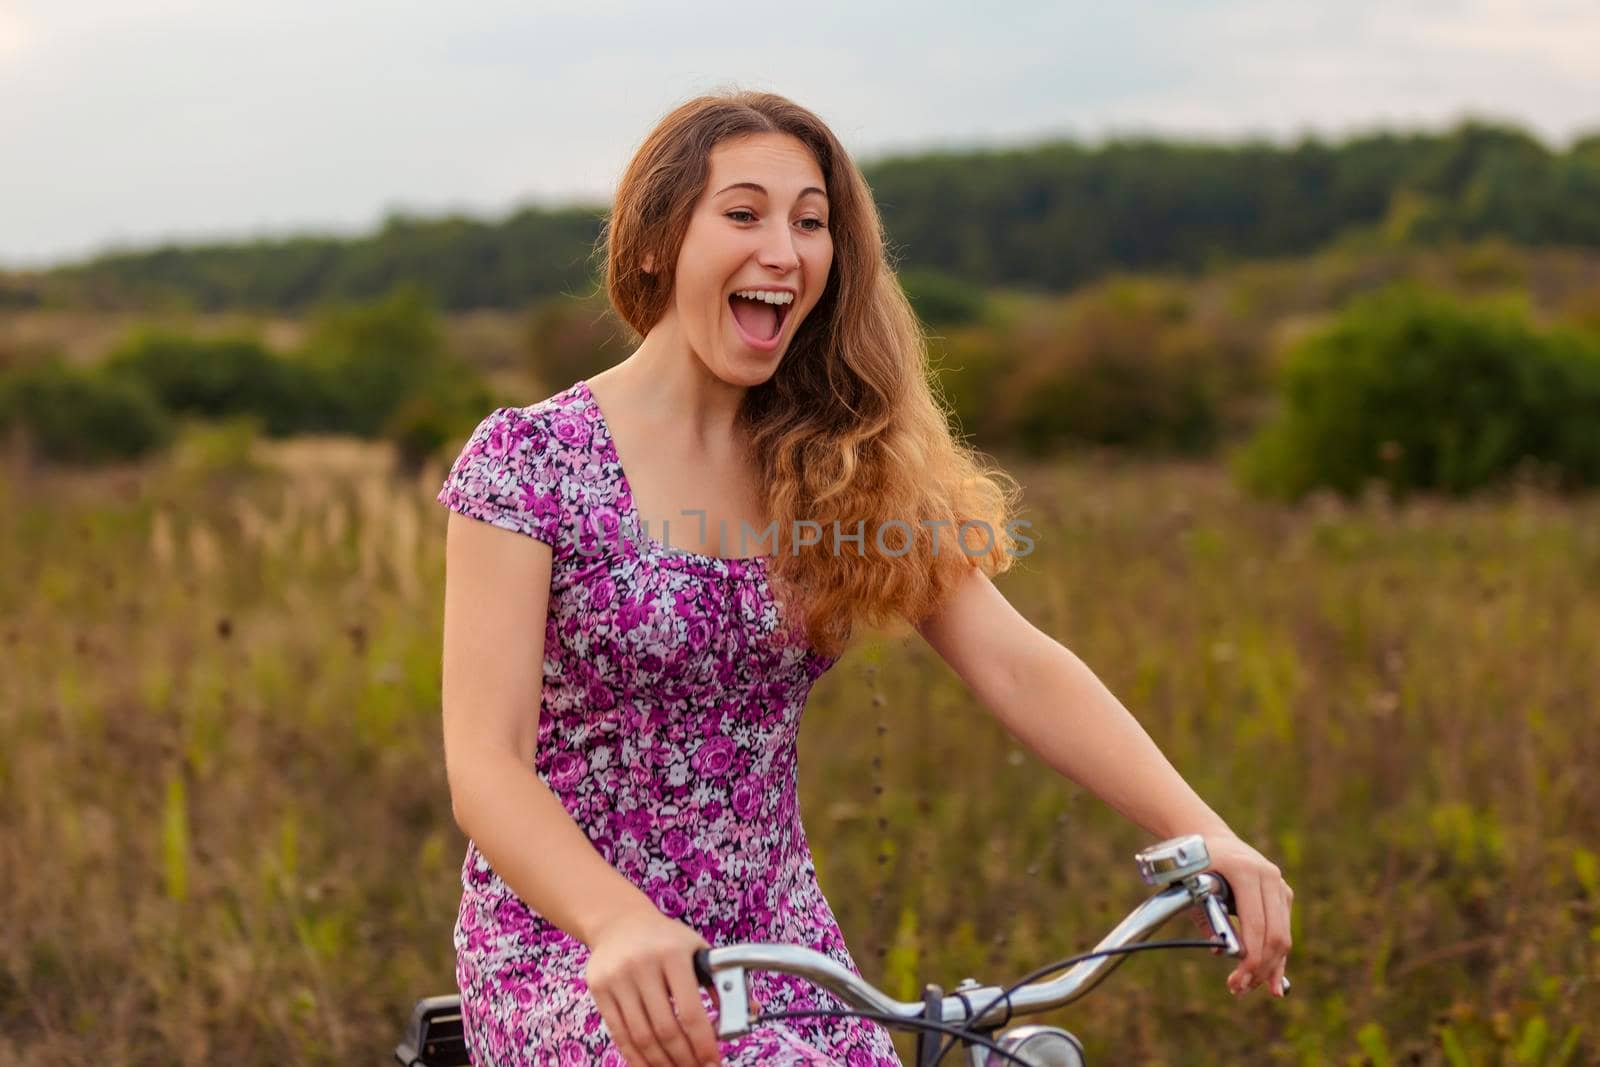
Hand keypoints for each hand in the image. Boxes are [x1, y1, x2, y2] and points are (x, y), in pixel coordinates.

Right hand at [584, 907, 724, 1066]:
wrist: (619, 921)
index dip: (703, 1043)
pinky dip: (636, 1057)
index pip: (691, 1010)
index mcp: (673, 953)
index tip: (713, 1062)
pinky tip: (651, 1065)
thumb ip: (720, 980)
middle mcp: (643, 964)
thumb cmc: (665, 939)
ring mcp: (618, 977)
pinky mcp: (599, 989)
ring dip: (661, 1063)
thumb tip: (749, 1011)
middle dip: (684, 1059)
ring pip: (641, 1036)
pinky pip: (619, 1033)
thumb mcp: (695, 949)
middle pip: (665, 1028)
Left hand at [1186, 831, 1293, 997]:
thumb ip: (1206, 916)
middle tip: (1239, 989)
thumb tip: (1222, 952)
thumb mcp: (1191, 885)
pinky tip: (1273, 984)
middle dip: (1259, 967)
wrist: (1210, 839)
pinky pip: (1283, 930)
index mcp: (1245, 871)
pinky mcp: (1283, 894)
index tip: (1238, 979)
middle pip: (1275, 934)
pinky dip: (1276, 958)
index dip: (1250, 956)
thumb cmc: (1195, 863)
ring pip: (1283, 936)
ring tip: (1248, 988)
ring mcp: (1279, 885)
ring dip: (1268, 968)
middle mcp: (1269, 876)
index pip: (1256, 924)